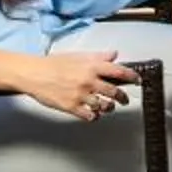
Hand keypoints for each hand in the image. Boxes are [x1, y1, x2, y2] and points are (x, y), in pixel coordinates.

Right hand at [19, 50, 138, 119]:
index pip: (119, 71)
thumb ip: (98, 56)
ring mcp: (80, 95)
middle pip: (114, 92)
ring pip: (104, 106)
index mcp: (91, 66)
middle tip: (124, 99)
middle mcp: (88, 81)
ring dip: (109, 107)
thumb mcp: (77, 56)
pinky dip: (95, 116)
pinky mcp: (72, 107)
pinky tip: (93, 113)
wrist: (33, 74)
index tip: (137, 80)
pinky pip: (90, 116)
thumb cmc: (53, 64)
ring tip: (108, 107)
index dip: (132, 76)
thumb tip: (113, 55)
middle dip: (122, 97)